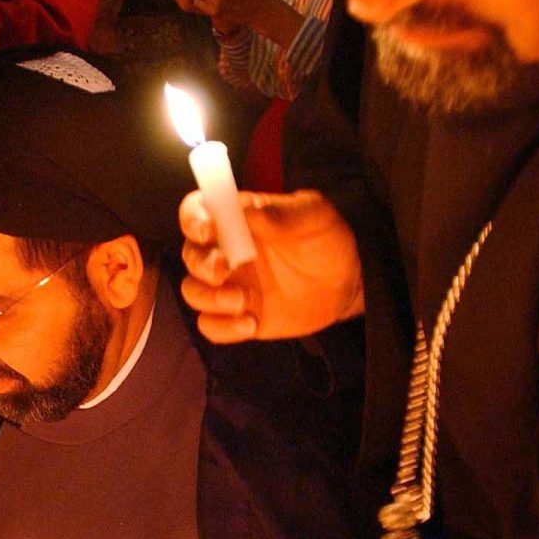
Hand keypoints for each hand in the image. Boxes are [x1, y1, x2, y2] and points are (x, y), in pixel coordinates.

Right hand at [179, 189, 364, 342]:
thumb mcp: (312, 215)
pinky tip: (251, 324)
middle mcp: (225, 251)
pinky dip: (223, 328)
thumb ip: (280, 212)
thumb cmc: (326, 241)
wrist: (348, 283)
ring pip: (193, 292)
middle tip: (224, 271)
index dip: (193, 218)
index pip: (196, 211)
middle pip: (190, 255)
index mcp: (236, 220)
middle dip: (201, 265)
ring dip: (209, 298)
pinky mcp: (237, 316)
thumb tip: (246, 210)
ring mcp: (229, 285)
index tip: (208, 230)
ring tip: (244, 302)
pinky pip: (210, 326)